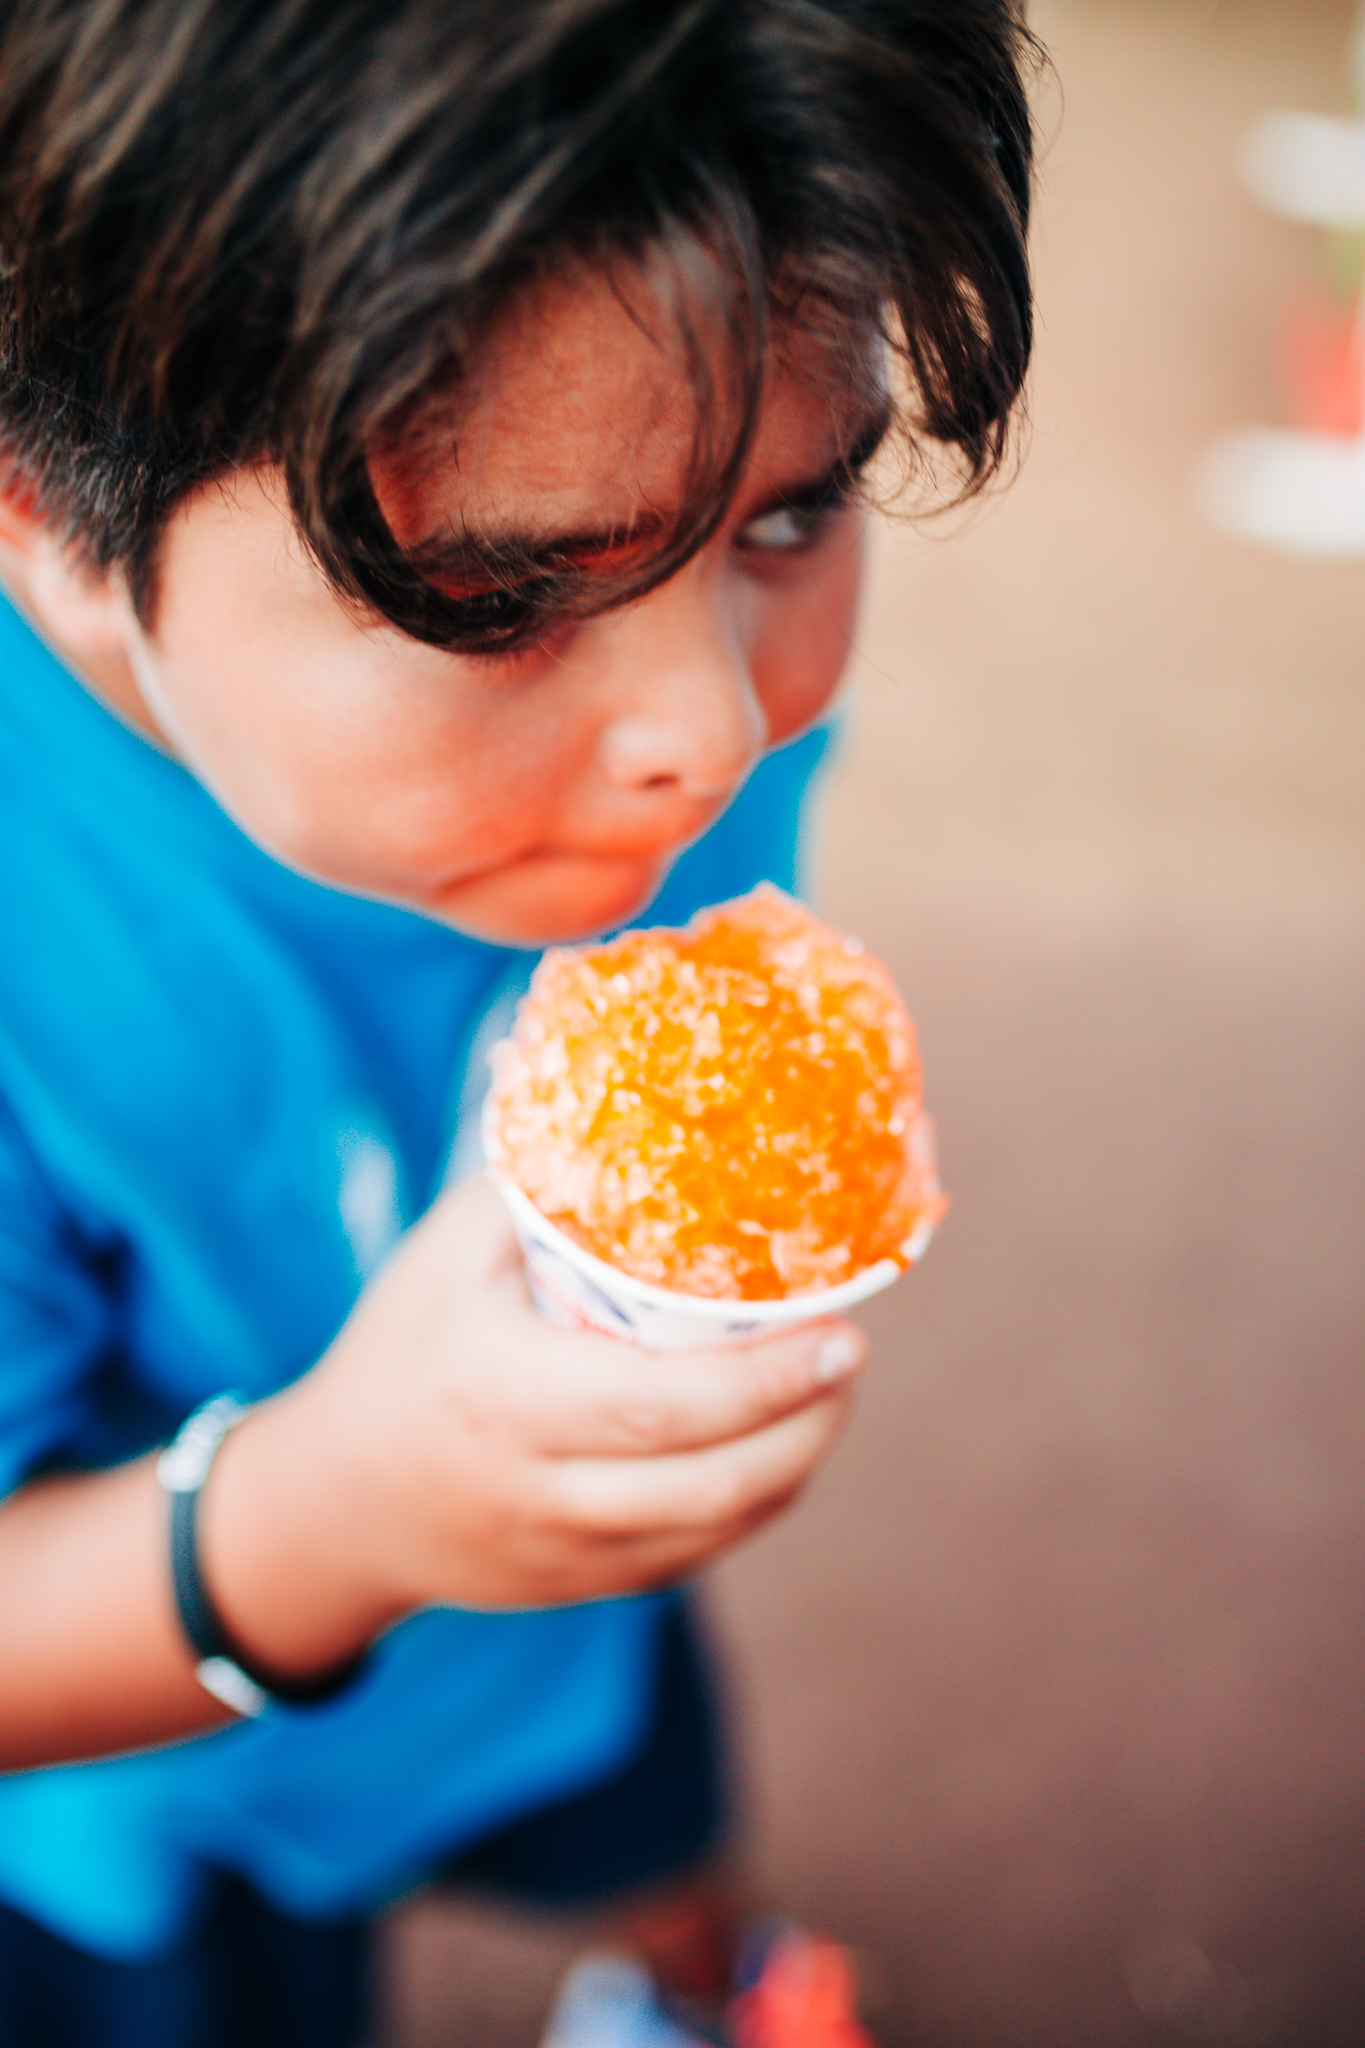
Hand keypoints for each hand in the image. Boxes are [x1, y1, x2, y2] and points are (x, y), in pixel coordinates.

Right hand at [199, 1175, 865, 1674]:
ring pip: (717, 1529)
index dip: (766, 1380)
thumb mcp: (447, 1254)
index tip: (843, 1334)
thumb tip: (639, 1096)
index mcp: (504, 1399)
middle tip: (849, 1353)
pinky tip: (777, 1442)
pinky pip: (695, 1553)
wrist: (338, 1501)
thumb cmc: (403, 1349)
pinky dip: (753, 1500)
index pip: (658, 1407)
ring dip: (793, 1462)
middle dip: (806, 1422)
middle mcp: (539, 1491)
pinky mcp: (585, 1586)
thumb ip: (542, 1186)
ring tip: (826, 1391)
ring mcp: (566, 1555)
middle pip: (710, 1483)